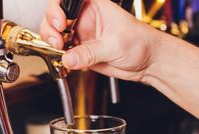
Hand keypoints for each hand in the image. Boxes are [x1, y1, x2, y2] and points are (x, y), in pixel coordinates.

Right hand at [40, 0, 161, 81]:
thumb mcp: (115, 45)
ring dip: (52, 44)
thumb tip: (69, 58)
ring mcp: (81, 35)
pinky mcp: (80, 52)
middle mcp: (84, 18)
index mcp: (94, 5)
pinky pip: (63, 53)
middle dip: (51, 28)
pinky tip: (67, 62)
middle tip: (59, 41)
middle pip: (55, 16)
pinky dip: (60, 58)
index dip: (57, 8)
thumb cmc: (141, 42)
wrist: (147, 63)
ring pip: (55, 35)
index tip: (61, 22)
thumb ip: (90, 52)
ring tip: (61, 51)